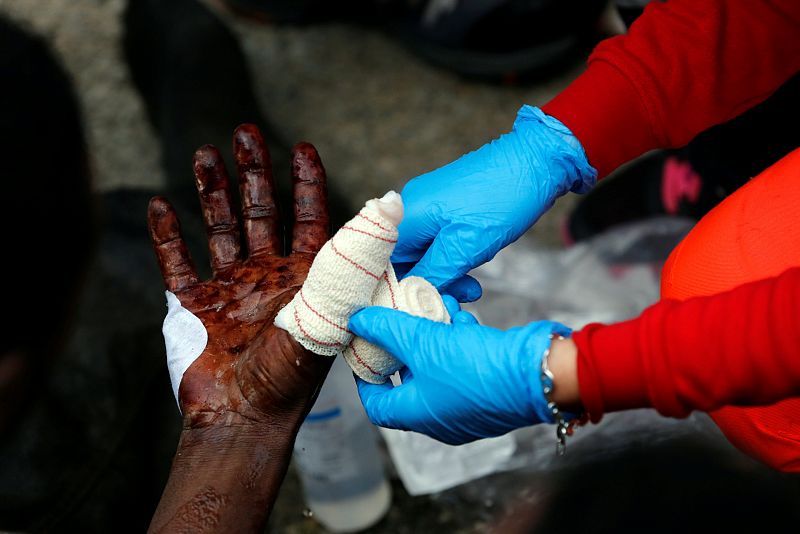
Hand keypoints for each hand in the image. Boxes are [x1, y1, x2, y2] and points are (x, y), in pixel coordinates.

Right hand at [148, 124, 330, 428]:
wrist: (243, 418)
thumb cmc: (291, 375)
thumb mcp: (330, 310)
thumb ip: (353, 259)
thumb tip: (389, 208)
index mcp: (306, 278)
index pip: (311, 218)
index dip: (307, 183)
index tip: (302, 146)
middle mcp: (269, 278)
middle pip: (262, 213)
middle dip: (254, 172)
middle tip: (245, 131)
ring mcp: (231, 290)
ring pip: (221, 228)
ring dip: (213, 191)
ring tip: (206, 152)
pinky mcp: (195, 306)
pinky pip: (177, 263)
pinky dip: (167, 236)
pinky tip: (161, 205)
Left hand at [348, 303, 571, 444]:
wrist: (537, 374)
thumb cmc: (476, 369)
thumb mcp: (423, 342)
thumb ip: (387, 329)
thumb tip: (357, 320)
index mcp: (418, 416)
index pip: (376, 404)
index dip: (365, 375)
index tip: (363, 348)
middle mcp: (441, 417)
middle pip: (409, 379)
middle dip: (406, 343)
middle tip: (401, 316)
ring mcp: (467, 405)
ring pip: (439, 365)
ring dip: (434, 333)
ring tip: (436, 306)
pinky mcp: (489, 388)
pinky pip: (464, 362)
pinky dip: (459, 338)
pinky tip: (461, 315)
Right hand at [392, 106, 595, 300]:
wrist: (537, 159)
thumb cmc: (501, 198)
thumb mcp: (466, 245)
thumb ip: (433, 273)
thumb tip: (408, 296)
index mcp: (404, 216)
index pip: (378, 263)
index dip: (391, 290)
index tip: (414, 308)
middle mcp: (407, 209)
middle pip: (399, 260)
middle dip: (424, 285)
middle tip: (453, 302)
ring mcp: (426, 207)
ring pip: (421, 255)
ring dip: (442, 276)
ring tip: (471, 290)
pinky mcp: (443, 208)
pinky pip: (435, 243)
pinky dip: (450, 261)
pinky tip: (472, 274)